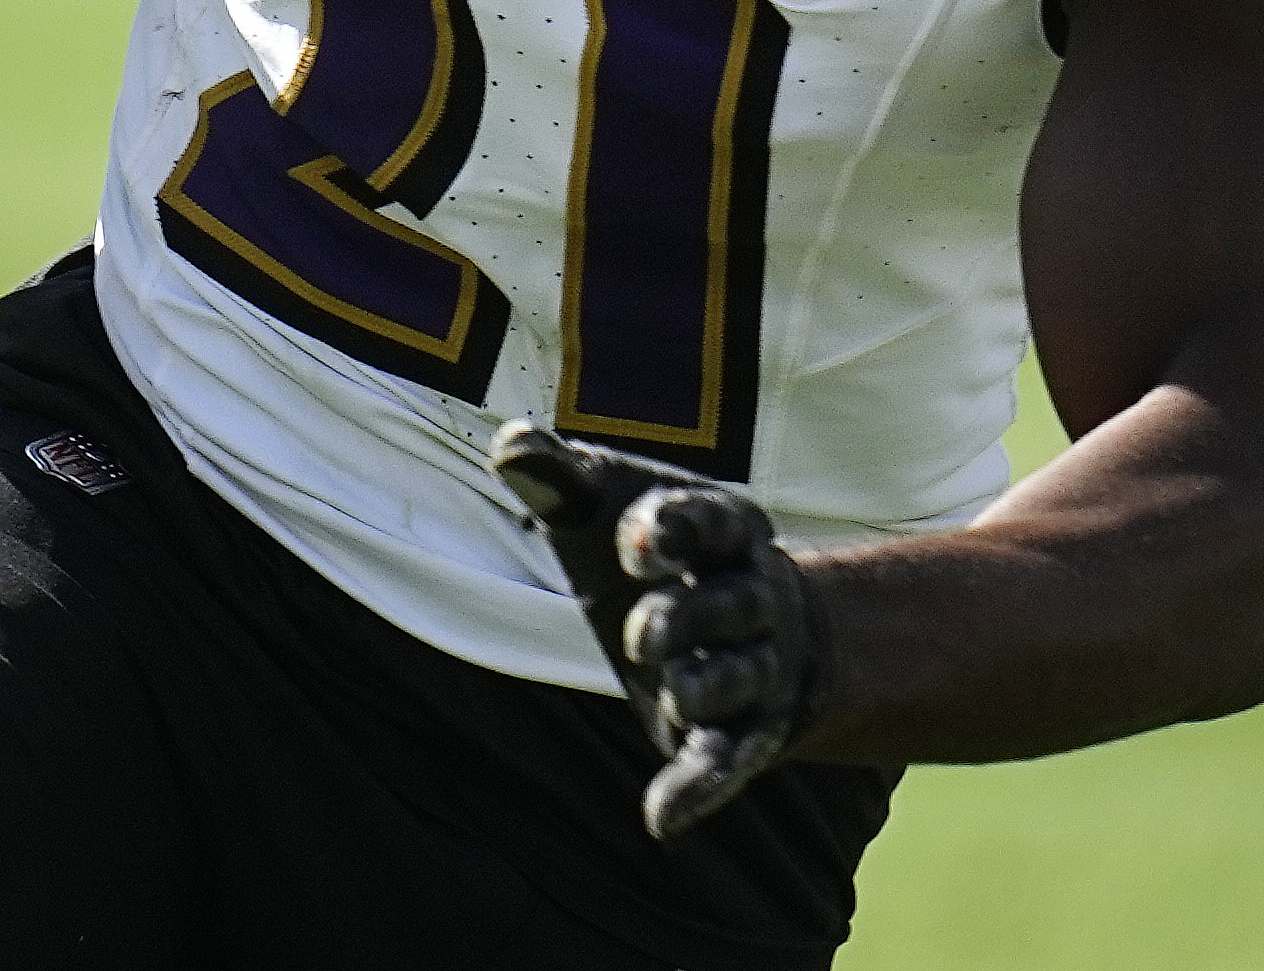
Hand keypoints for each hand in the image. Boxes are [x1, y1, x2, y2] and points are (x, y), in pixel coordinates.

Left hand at [492, 425, 832, 838]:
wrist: (756, 623)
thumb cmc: (661, 550)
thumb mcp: (610, 509)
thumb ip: (561, 480)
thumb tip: (507, 443)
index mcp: (728, 527)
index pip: (712, 522)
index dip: (676, 530)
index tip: (635, 540)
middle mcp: (752, 594)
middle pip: (729, 603)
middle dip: (688, 617)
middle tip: (643, 631)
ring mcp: (753, 667)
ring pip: (734, 679)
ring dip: (702, 688)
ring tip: (669, 692)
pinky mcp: (741, 733)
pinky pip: (725, 761)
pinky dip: (699, 790)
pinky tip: (662, 820)